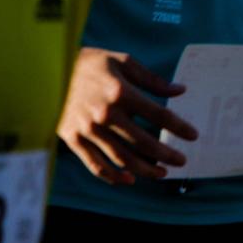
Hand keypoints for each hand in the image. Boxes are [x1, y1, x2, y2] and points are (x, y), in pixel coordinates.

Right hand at [56, 47, 198, 184]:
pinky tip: (129, 180)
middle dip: (166, 154)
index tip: (193, 135)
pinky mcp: (73, 139)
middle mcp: (105, 115)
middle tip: (182, 160)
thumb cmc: (90, 63)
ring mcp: (88, 130)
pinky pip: (95, 164)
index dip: (178, 127)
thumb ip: (152, 80)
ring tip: (162, 173)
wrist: (48, 70)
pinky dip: (112, 176)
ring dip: (144, 169)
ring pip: (121, 158)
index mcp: (121, 93)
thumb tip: (180, 90)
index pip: (159, 115)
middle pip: (143, 141)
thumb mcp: (123, 62)